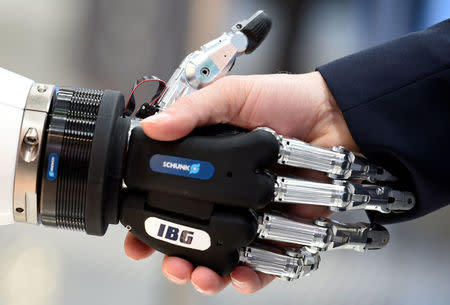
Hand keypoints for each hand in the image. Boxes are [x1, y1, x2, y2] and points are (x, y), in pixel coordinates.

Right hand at [124, 72, 357, 294]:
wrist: (334, 114)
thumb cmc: (284, 100)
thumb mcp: (231, 96)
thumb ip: (193, 111)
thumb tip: (153, 128)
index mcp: (209, 167)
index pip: (169, 201)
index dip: (147, 223)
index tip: (133, 241)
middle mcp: (228, 196)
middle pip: (193, 237)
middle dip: (176, 258)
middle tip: (170, 264)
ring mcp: (254, 216)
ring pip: (223, 257)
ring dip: (207, 274)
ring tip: (200, 276)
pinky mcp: (284, 230)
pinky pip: (265, 264)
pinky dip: (250, 277)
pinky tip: (238, 276)